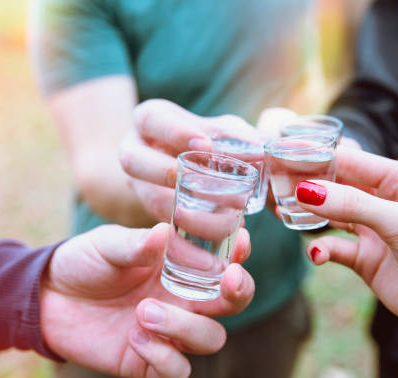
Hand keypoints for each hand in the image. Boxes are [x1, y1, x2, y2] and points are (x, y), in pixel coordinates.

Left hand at [39, 223, 254, 377]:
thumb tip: (162, 232)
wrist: (49, 296)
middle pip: (233, 304)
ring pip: (210, 339)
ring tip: (144, 311)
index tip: (241, 241)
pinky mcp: (148, 361)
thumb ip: (136, 244)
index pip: (224, 263)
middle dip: (238, 293)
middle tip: (226, 281)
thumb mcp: (107, 244)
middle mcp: (183, 299)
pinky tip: (134, 337)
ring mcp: (169, 331)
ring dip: (185, 327)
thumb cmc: (85, 262)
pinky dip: (163, 356)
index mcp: (181, 267)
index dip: (240, 255)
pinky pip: (177, 370)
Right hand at [119, 99, 252, 221]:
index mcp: (150, 120)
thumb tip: (263, 149)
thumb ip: (241, 137)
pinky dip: (190, 231)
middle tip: (204, 181)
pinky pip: (164, 224)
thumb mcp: (222, 130)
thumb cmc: (210, 139)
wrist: (193, 165)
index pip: (152, 119)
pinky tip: (216, 237)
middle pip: (133, 161)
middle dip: (165, 172)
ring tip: (222, 219)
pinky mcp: (152, 212)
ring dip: (184, 211)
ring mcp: (139, 184)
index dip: (174, 131)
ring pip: (148, 199)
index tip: (204, 144)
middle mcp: (135, 151)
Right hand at [298, 147, 397, 373]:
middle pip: (338, 187)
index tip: (286, 156)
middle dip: (309, 187)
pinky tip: (317, 256)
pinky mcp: (366, 259)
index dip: (320, 158)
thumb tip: (306, 190)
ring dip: (310, 216)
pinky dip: (322, 250)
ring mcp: (374, 231)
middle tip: (277, 185)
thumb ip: (352, 205)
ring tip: (283, 214)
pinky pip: (335, 248)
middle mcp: (385, 202)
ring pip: (332, 215)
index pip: (353, 162)